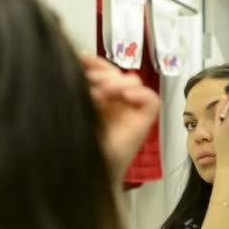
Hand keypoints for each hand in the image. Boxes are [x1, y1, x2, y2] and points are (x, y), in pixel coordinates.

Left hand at [80, 55, 159, 182]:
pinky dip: (140, 94)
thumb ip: (78, 88)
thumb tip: (76, 62)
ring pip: (134, 82)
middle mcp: (117, 103)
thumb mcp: (76, 107)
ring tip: (102, 93)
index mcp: (100, 99)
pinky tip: (124, 97)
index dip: (95, 62)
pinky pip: (151, 100)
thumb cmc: (81, 144)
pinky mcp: (144, 122)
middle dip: (104, 73)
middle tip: (90, 82)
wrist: (88, 170)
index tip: (81, 58)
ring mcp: (131, 112)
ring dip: (117, 82)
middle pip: (118, 73)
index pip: (104, 71)